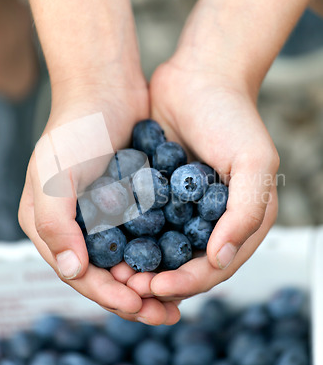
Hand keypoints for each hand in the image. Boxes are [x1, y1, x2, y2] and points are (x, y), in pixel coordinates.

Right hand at [18, 83, 180, 324]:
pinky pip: (143, 237)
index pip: (79, 275)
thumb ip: (54, 223)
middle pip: (105, 276)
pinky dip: (159, 254)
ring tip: (177, 298)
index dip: (108, 296)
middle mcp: (75, 227)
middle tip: (166, 314)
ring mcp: (102, 216)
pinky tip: (180, 263)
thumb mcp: (53, 174)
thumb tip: (71, 270)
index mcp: (50, 226)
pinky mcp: (126, 203)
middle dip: (134, 298)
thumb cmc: (73, 129)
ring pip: (128, 262)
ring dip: (150, 281)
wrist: (105, 88)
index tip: (138, 306)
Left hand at [127, 58, 278, 301]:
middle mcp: (215, 221)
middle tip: (130, 287)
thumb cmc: (231, 116)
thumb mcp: (254, 161)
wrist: (198, 77)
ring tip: (117, 274)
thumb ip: (246, 212)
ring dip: (142, 267)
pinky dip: (131, 239)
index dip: (188, 281)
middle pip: (188, 266)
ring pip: (164, 252)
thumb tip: (220, 259)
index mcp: (243, 220)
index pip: (217, 266)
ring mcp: (186, 210)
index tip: (157, 286)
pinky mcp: (162, 196)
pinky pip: (147, 226)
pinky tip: (111, 245)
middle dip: (161, 281)